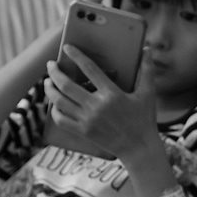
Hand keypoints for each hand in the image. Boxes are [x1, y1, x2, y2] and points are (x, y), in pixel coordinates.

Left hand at [43, 48, 167, 181]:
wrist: (139, 148)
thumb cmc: (144, 119)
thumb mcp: (148, 93)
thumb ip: (147, 70)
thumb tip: (147, 48)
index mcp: (112, 94)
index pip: (90, 69)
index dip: (77, 56)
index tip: (67, 48)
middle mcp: (97, 106)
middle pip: (67, 85)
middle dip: (55, 73)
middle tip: (50, 65)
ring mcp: (88, 120)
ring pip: (60, 102)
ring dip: (50, 90)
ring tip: (48, 82)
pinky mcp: (83, 132)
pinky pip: (61, 120)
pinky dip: (54, 111)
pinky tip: (54, 104)